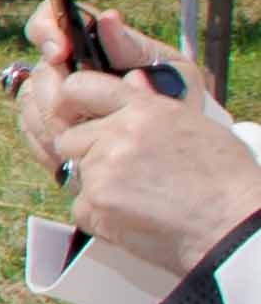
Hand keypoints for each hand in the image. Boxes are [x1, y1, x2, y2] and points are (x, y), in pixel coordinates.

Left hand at [29, 23, 260, 274]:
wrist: (234, 225)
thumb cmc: (224, 178)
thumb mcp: (195, 125)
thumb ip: (152, 104)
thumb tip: (131, 79)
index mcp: (144, 109)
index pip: (80, 86)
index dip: (70, 101)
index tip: (73, 114)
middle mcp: (119, 134)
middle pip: (68, 138)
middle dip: (87, 153)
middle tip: (124, 172)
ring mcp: (103, 170)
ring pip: (75, 174)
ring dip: (96, 185)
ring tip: (138, 196)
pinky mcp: (96, 204)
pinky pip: (79, 207)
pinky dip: (100, 215)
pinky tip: (134, 217)